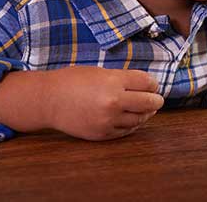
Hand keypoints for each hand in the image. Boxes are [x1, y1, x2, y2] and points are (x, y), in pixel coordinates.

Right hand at [43, 66, 164, 139]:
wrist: (49, 100)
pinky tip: (134, 119)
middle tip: (158, 99)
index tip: (154, 85)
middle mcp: (113, 101)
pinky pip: (125, 131)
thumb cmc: (72, 81)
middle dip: (156, 100)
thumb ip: (122, 79)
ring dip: (146, 114)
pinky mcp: (102, 134)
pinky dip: (133, 125)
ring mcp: (108, 120)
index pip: (146, 82)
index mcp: (113, 81)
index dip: (153, 84)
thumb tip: (144, 85)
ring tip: (147, 110)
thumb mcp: (99, 72)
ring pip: (139, 119)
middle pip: (148, 102)